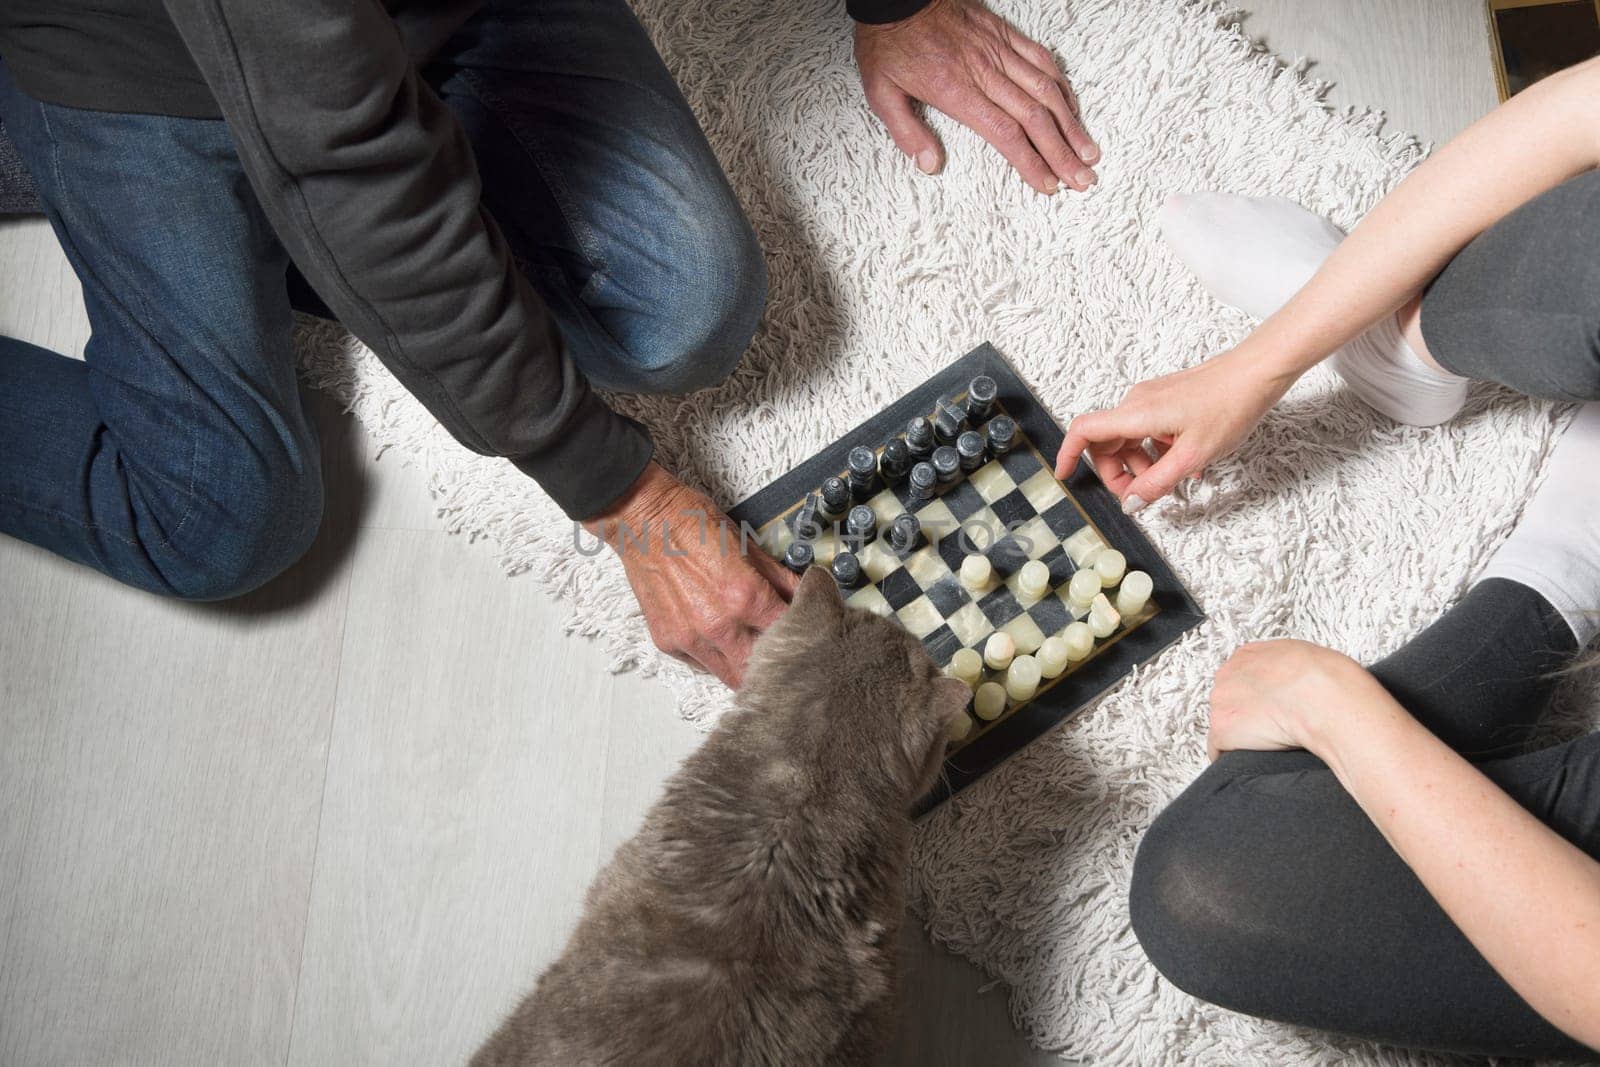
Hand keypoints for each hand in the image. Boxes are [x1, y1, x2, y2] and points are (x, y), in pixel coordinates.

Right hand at [585, 463, 798, 688]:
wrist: (643, 521)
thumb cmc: (692, 524)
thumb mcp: (747, 544)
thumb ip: (780, 578)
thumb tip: (807, 593)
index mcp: (745, 597)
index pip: (791, 634)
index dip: (803, 635)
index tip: (807, 633)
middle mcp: (718, 625)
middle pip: (763, 669)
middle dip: (776, 663)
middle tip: (783, 653)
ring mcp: (690, 638)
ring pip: (731, 676)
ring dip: (745, 668)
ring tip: (752, 652)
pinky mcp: (668, 642)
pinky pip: (701, 664)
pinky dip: (715, 657)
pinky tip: (718, 638)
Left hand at [854, 0, 1097, 194]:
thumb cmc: (889, 43)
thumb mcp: (881, 93)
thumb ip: (907, 133)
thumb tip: (930, 166)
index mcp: (957, 90)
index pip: (1005, 133)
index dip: (1031, 162)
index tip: (1049, 184)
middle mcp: (985, 71)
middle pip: (1035, 118)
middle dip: (1062, 153)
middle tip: (1082, 179)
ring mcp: (998, 50)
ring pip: (1046, 90)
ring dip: (1071, 124)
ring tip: (1088, 151)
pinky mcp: (1003, 33)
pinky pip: (1041, 59)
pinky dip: (1061, 85)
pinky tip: (1072, 107)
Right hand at [1054, 342, 1295, 510]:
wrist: (1258, 371)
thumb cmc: (1230, 405)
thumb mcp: (1192, 456)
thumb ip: (1157, 482)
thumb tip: (1131, 503)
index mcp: (1136, 414)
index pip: (1084, 431)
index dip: (1069, 455)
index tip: (1066, 476)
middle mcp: (1137, 402)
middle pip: (1106, 441)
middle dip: (1117, 472)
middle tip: (1139, 495)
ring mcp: (1152, 398)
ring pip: (1128, 437)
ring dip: (1140, 464)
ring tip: (1170, 482)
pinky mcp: (1167, 399)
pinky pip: (1147, 429)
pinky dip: (1155, 451)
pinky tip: (1181, 464)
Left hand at [1207, 640, 1379, 761]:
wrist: (1325, 699)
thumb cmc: (1329, 681)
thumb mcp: (1306, 657)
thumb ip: (1285, 667)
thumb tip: (1290, 681)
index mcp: (1250, 655)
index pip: (1240, 677)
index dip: (1253, 696)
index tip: (1263, 707)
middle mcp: (1229, 674)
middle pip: (1227, 699)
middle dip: (1244, 714)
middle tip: (1267, 726)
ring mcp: (1221, 702)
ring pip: (1223, 724)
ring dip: (1239, 736)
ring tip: (1265, 742)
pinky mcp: (1222, 729)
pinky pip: (1218, 750)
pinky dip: (1232, 757)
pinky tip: (1251, 758)